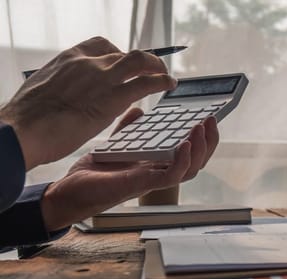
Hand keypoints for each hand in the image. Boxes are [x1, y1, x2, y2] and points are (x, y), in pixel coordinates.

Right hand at [0, 36, 175, 169]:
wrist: (21, 131)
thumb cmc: (26, 120)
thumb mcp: (43, 90)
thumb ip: (60, 86)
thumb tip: (63, 95)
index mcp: (68, 59)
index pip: (100, 46)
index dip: (117, 54)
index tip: (123, 64)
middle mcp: (87, 63)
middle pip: (123, 53)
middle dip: (140, 62)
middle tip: (150, 71)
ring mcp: (101, 78)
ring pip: (140, 61)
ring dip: (156, 66)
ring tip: (165, 75)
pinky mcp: (113, 98)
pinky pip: (147, 82)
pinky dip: (162, 80)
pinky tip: (170, 84)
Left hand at [39, 108, 218, 230]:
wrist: (69, 190)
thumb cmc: (92, 174)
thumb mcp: (115, 144)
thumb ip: (129, 129)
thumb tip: (139, 110)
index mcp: (156, 163)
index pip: (189, 151)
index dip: (202, 137)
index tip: (207, 116)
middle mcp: (159, 172)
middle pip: (198, 160)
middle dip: (209, 140)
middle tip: (211, 119)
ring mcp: (153, 179)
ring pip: (191, 169)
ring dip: (201, 149)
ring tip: (202, 128)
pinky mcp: (142, 184)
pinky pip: (171, 176)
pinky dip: (182, 161)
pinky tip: (184, 145)